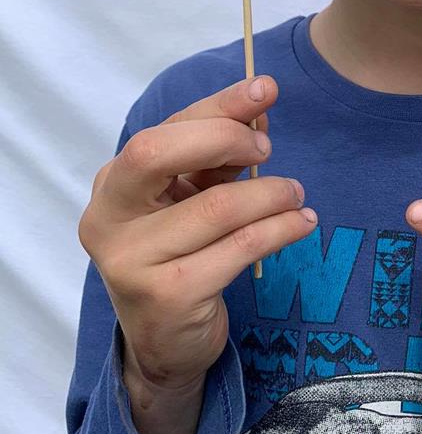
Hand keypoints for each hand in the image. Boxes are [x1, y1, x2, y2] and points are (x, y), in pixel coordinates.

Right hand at [78, 76, 317, 390]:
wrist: (165, 343)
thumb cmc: (181, 254)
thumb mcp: (190, 198)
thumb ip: (215, 155)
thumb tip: (259, 109)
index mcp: (112, 185)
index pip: (162, 131)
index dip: (217, 106)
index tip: (265, 90)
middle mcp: (108, 219)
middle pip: (159, 153)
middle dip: (225, 138)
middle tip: (267, 149)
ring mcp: (131, 261)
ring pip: (216, 207)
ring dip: (271, 193)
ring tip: (296, 194)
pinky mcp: (168, 296)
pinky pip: (240, 248)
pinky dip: (281, 229)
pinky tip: (301, 222)